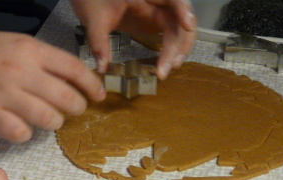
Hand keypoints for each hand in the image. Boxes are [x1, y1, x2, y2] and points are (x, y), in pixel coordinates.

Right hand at [0, 24, 105, 142]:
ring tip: (46, 119)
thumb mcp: (8, 41)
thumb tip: (61, 77)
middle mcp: (20, 71)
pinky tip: (19, 127)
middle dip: (76, 108)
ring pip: (49, 119)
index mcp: (28, 48)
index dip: (91, 85)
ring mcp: (4, 95)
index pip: (74, 69)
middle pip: (67, 99)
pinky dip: (24, 134)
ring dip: (53, 123)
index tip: (98, 94)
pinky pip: (20, 133)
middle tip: (72, 110)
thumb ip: (35, 59)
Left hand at [69, 0, 196, 77]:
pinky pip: (170, 34)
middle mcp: (157, 0)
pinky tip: (163, 65)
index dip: (183, 10)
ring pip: (178, 29)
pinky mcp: (154, 21)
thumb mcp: (94, 18)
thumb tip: (103, 68)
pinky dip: (169, 50)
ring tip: (165, 70)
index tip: (187, 26)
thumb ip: (99, 42)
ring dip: (177, 49)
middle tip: (171, 65)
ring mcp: (157, 11)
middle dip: (180, 42)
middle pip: (180, 18)